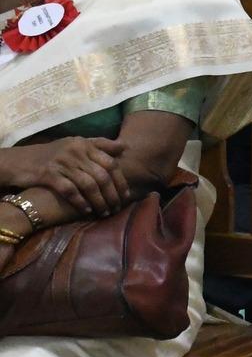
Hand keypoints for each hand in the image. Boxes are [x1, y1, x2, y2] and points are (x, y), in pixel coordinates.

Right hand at [2, 137, 124, 215]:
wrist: (19, 161)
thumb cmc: (53, 155)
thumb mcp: (75, 145)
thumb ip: (99, 145)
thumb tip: (124, 147)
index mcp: (84, 144)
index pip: (111, 163)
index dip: (121, 181)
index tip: (127, 195)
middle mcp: (75, 151)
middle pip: (102, 176)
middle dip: (113, 194)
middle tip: (117, 208)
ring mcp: (61, 162)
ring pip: (89, 185)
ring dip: (99, 201)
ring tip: (104, 212)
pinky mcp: (48, 174)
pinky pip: (70, 190)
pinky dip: (81, 202)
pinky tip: (87, 211)